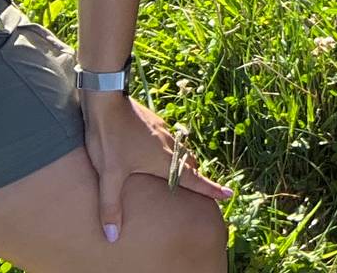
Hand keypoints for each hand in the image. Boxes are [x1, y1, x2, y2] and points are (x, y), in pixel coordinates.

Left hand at [82, 92, 232, 240]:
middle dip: (197, 178)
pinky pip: (171, 141)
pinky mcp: (154, 122)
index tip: (228, 194)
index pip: (193, 179)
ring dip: (185, 163)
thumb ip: (111, 206)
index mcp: (164, 160)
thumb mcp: (109, 175)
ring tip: (181, 173)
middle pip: (190, 165)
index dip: (211, 188)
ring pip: (181, 151)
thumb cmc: (110, 138)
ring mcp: (163, 132)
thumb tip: (113, 236)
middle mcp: (169, 146)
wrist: (107, 99)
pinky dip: (173, 151)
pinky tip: (158, 153)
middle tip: (203, 189)